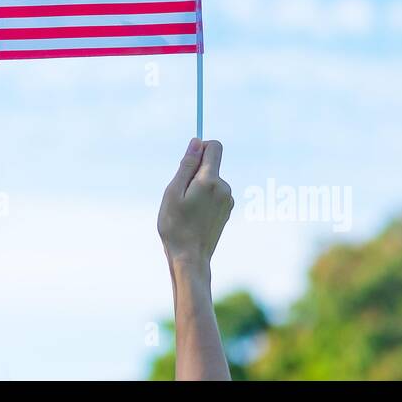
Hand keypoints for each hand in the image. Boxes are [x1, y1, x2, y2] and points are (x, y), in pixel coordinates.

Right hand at [157, 138, 232, 272]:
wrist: (190, 259)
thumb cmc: (176, 226)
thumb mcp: (173, 192)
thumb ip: (186, 165)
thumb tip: (196, 142)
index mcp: (210, 181)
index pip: (214, 147)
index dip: (200, 148)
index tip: (187, 162)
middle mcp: (224, 188)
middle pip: (211, 165)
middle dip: (194, 172)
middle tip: (180, 195)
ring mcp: (228, 200)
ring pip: (211, 181)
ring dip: (198, 187)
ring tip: (186, 209)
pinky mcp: (227, 211)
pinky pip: (214, 194)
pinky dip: (204, 198)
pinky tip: (194, 216)